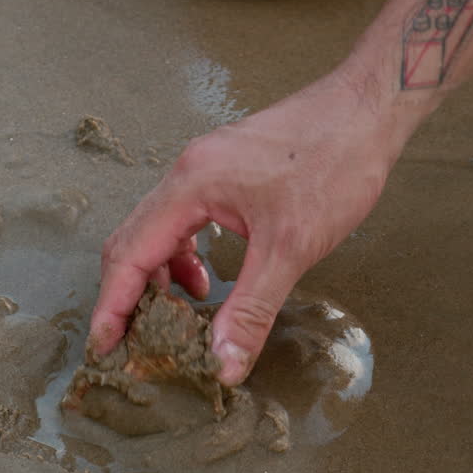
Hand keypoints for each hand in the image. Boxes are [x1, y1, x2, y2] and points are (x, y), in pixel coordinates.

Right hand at [91, 73, 400, 384]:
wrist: (369, 110)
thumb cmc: (335, 165)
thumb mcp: (291, 248)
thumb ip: (251, 308)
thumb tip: (222, 363)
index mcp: (190, 185)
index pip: (129, 255)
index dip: (112, 307)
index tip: (104, 349)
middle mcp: (188, 171)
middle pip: (132, 240)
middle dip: (128, 295)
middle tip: (132, 342)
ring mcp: (206, 166)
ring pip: (159, 228)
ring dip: (160, 275)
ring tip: (181, 315)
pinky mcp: (228, 168)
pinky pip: (186, 216)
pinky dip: (186, 253)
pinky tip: (210, 276)